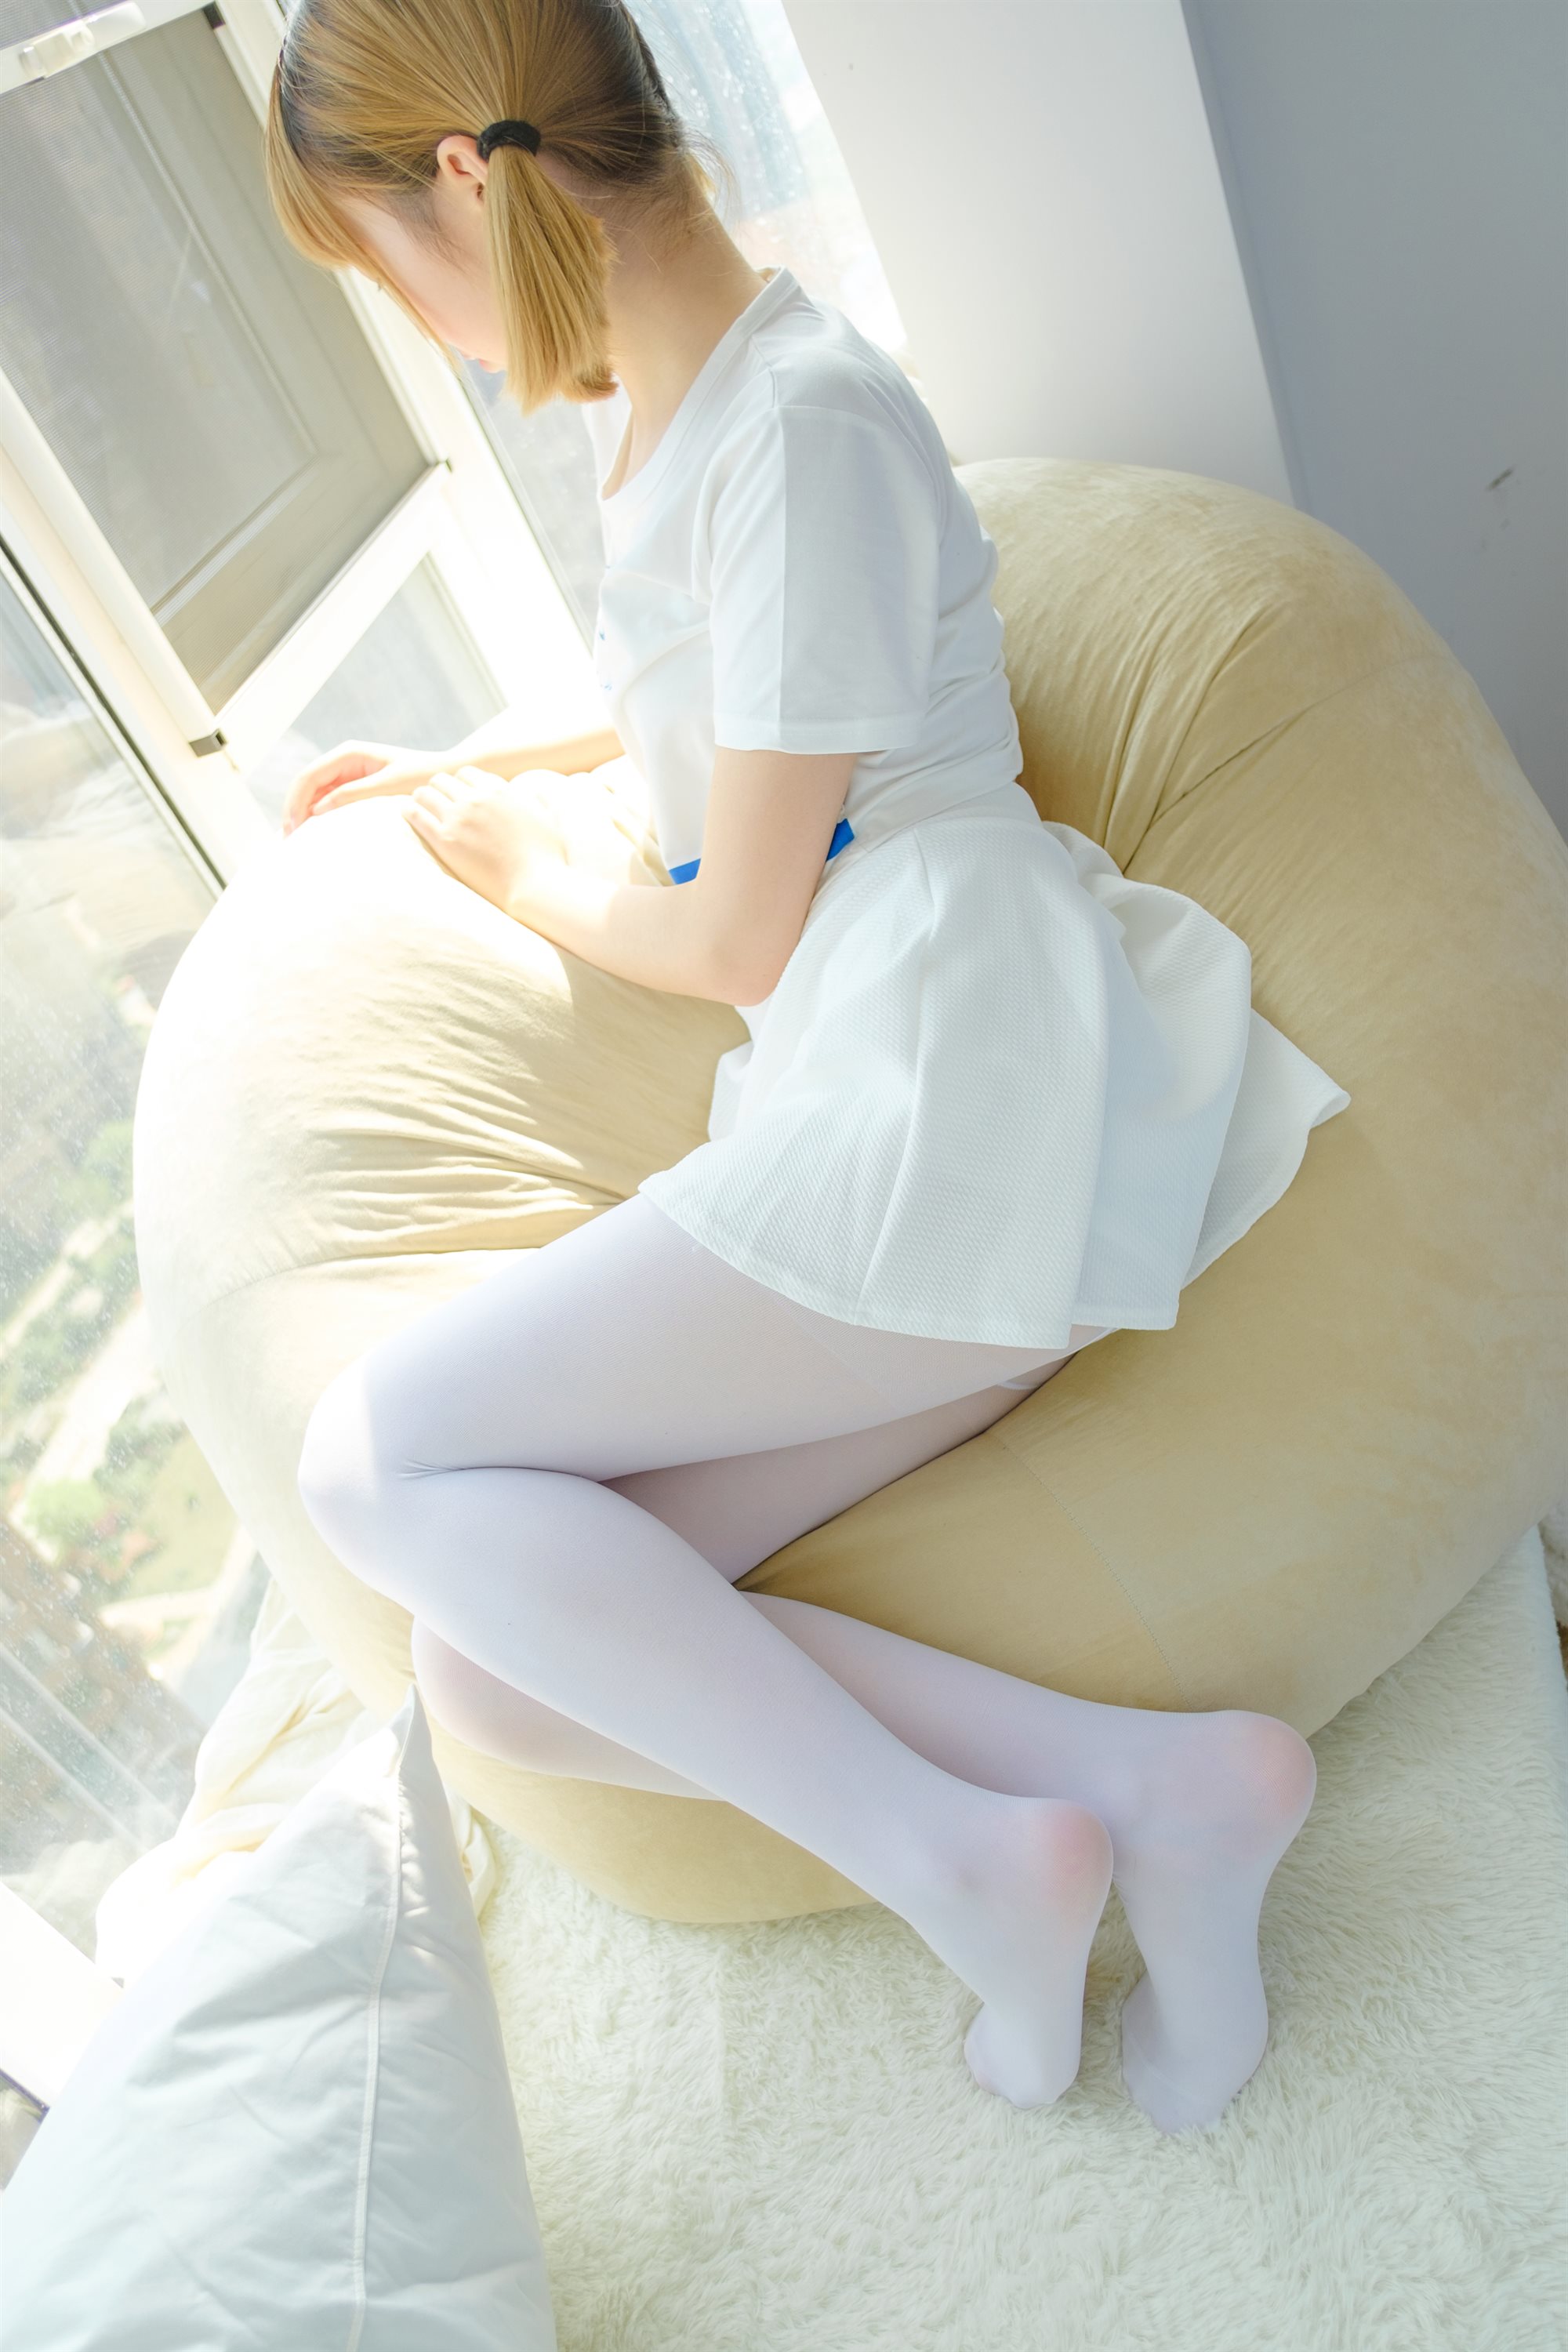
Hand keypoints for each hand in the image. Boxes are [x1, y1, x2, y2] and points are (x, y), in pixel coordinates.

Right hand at [281, 740, 448, 835]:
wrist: (447, 775)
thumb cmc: (423, 776)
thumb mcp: (389, 786)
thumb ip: (354, 795)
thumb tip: (318, 809)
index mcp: (349, 754)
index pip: (309, 777)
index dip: (296, 802)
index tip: (293, 829)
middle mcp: (344, 762)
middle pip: (305, 786)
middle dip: (293, 811)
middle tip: (288, 841)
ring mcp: (348, 775)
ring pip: (313, 796)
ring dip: (302, 816)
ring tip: (295, 843)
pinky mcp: (356, 790)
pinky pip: (327, 803)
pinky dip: (317, 819)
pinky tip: (314, 837)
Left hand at [402, 767, 565, 915]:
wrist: (535, 885)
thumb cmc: (547, 858)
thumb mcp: (551, 821)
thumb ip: (542, 802)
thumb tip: (539, 793)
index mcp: (500, 790)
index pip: (466, 773)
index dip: (459, 782)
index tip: (457, 793)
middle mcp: (477, 799)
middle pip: (442, 779)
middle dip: (438, 788)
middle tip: (435, 800)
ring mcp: (458, 818)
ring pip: (425, 793)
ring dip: (422, 798)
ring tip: (419, 806)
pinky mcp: (444, 840)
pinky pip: (417, 815)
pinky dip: (410, 811)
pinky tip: (408, 812)